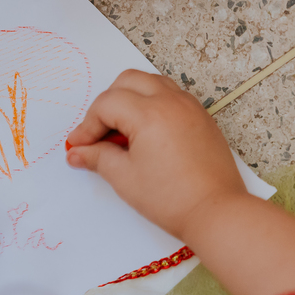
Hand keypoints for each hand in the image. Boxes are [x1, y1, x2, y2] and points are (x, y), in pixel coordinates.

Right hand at [64, 70, 246, 241]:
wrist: (216, 212)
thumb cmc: (174, 199)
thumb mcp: (125, 178)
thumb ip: (97, 158)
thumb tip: (78, 152)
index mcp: (149, 114)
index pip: (106, 105)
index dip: (87, 126)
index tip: (79, 146)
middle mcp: (171, 102)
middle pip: (127, 81)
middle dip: (106, 104)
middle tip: (98, 134)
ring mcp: (189, 107)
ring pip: (151, 83)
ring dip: (130, 98)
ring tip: (122, 130)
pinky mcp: (201, 117)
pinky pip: (171, 95)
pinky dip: (152, 103)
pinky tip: (146, 132)